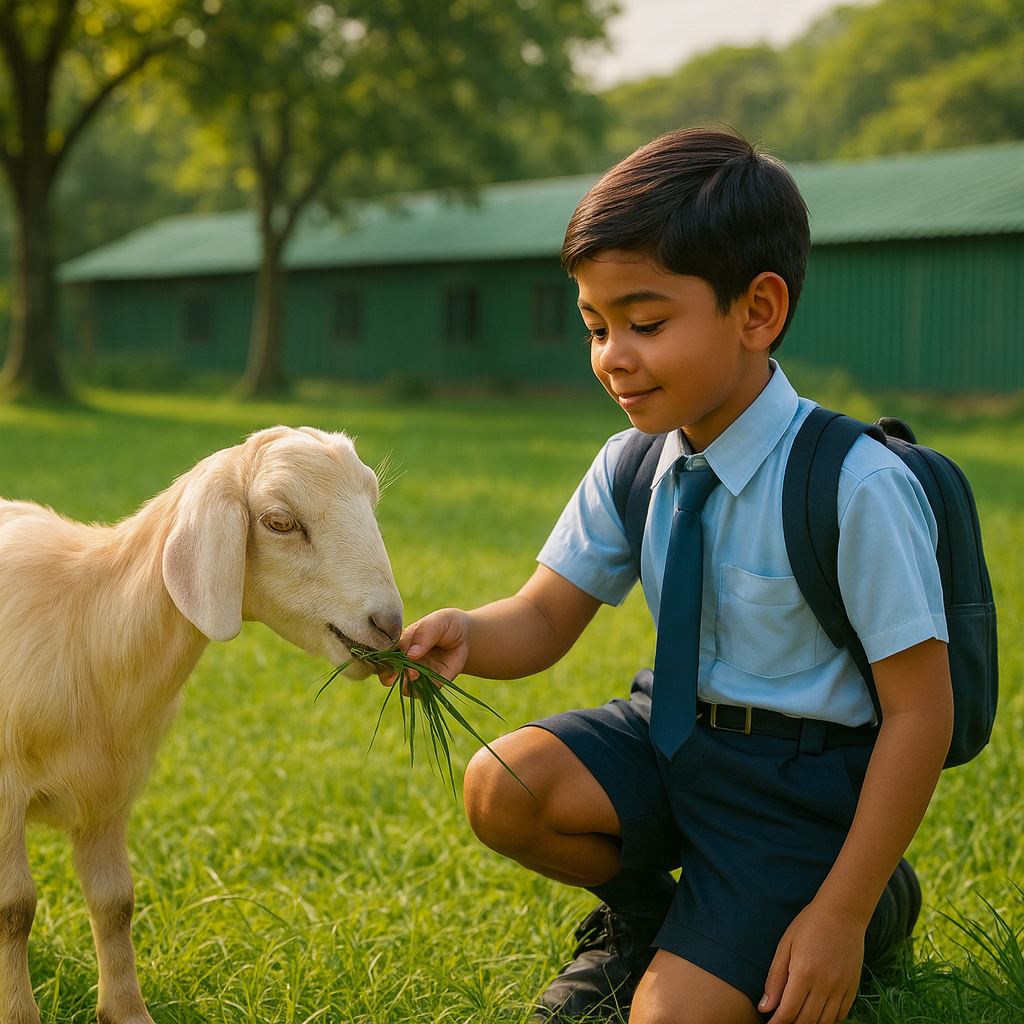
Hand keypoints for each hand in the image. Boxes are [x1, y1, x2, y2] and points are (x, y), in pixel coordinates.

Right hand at [377, 608, 470, 690]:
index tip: (401, 656)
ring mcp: (416, 673)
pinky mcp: (429, 683)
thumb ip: (424, 635)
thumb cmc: (444, 625)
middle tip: (409, 669)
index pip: (384, 655)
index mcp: (400, 644)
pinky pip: (421, 693)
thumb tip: (410, 654)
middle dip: (392, 676)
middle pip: (387, 675)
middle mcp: (404, 661)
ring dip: (409, 684)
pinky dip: (424, 689)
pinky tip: (433, 678)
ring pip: (403, 687)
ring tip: (418, 673)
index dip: (388, 659)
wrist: (463, 635)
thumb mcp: (437, 623)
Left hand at [759, 900, 863, 1023]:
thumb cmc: (808, 924)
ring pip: (824, 1022)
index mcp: (804, 972)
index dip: (776, 1023)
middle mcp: (824, 985)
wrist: (843, 912)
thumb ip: (775, 978)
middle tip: (780, 1021)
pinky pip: (841, 1015)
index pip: (788, 1012)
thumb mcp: (785, 945)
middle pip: (806, 1021)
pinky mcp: (853, 988)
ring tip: (797, 1019)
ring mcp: (841, 988)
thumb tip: (764, 1006)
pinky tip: (816, 1014)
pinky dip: (827, 1020)